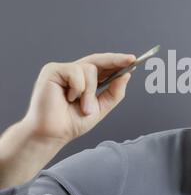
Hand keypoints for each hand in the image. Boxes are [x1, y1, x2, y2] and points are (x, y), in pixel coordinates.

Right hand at [21, 52, 135, 144]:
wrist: (53, 134)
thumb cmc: (72, 122)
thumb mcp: (101, 108)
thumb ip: (114, 93)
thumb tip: (126, 75)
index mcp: (85, 80)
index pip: (103, 67)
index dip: (118, 62)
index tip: (133, 60)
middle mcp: (74, 72)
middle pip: (98, 60)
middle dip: (116, 60)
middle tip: (131, 59)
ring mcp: (64, 70)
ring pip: (90, 69)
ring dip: (91, 91)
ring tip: (82, 107)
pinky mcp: (53, 70)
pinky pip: (76, 72)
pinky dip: (79, 88)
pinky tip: (69, 98)